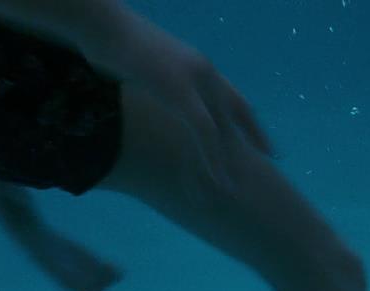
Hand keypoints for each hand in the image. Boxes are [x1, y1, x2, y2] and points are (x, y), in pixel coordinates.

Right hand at [118, 14, 272, 202]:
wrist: (98, 23)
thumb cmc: (110, 41)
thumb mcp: (142, 66)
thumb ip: (156, 81)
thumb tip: (152, 93)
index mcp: (197, 65)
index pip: (233, 97)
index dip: (248, 120)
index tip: (262, 139)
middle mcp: (203, 71)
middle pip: (236, 112)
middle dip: (253, 137)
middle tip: (271, 158)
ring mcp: (194, 79)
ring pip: (221, 128)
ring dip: (227, 161)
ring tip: (233, 187)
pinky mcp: (179, 91)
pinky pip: (203, 132)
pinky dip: (210, 157)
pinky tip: (215, 178)